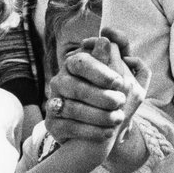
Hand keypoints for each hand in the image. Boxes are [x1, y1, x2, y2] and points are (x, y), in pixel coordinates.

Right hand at [46, 27, 147, 144]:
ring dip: (98, 114)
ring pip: (72, 108)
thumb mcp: (115, 77)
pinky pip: (69, 126)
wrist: (91, 131)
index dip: (100, 71)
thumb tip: (106, 40)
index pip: (81, 62)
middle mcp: (59, 82)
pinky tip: (108, 132)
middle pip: (76, 87)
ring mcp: (53, 103)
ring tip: (118, 118)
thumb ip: (114, 57)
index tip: (119, 81)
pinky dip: (91, 130)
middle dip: (101, 95)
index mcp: (72, 65)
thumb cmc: (105, 97)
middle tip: (121, 102)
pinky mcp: (52, 124)